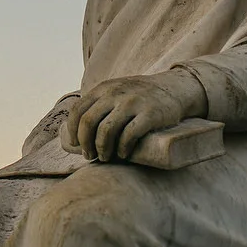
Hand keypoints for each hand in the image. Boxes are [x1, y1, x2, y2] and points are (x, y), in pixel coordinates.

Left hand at [66, 69, 206, 162]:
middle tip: (90, 156)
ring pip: (106, 130)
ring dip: (102, 149)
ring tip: (106, 158)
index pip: (78, 110)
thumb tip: (76, 132)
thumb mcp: (116, 91)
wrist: (174, 88)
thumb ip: (99, 104)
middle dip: (86, 143)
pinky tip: (124, 154)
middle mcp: (115, 93)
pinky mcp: (150, 114)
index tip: (76, 145)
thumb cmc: (139, 97)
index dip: (73, 131)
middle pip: (89, 122)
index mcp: (103, 89)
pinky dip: (123, 148)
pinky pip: (129, 135)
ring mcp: (132, 103)